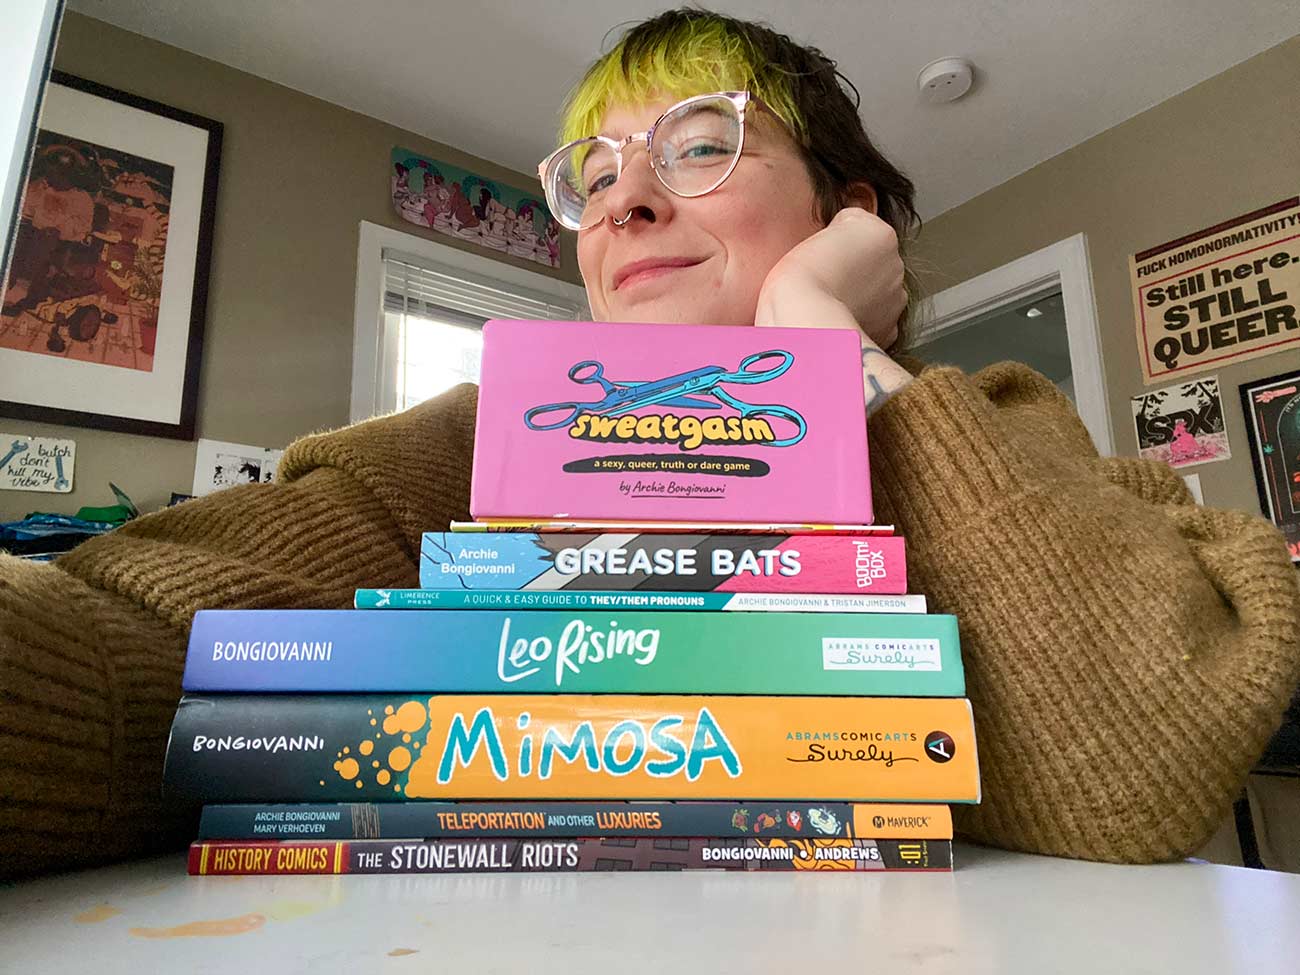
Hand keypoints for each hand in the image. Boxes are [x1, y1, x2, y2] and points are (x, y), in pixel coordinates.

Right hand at [753, 207, 905, 348]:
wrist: (806, 320)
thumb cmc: (803, 279)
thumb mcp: (820, 229)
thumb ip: (843, 226)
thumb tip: (845, 236)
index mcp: (881, 234)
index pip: (861, 232)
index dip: (838, 245)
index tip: (824, 257)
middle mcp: (896, 265)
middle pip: (874, 263)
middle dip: (854, 271)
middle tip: (826, 280)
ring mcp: (894, 301)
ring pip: (877, 293)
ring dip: (860, 296)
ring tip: (832, 302)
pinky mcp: (888, 331)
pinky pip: (876, 321)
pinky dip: (862, 320)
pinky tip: (840, 319)